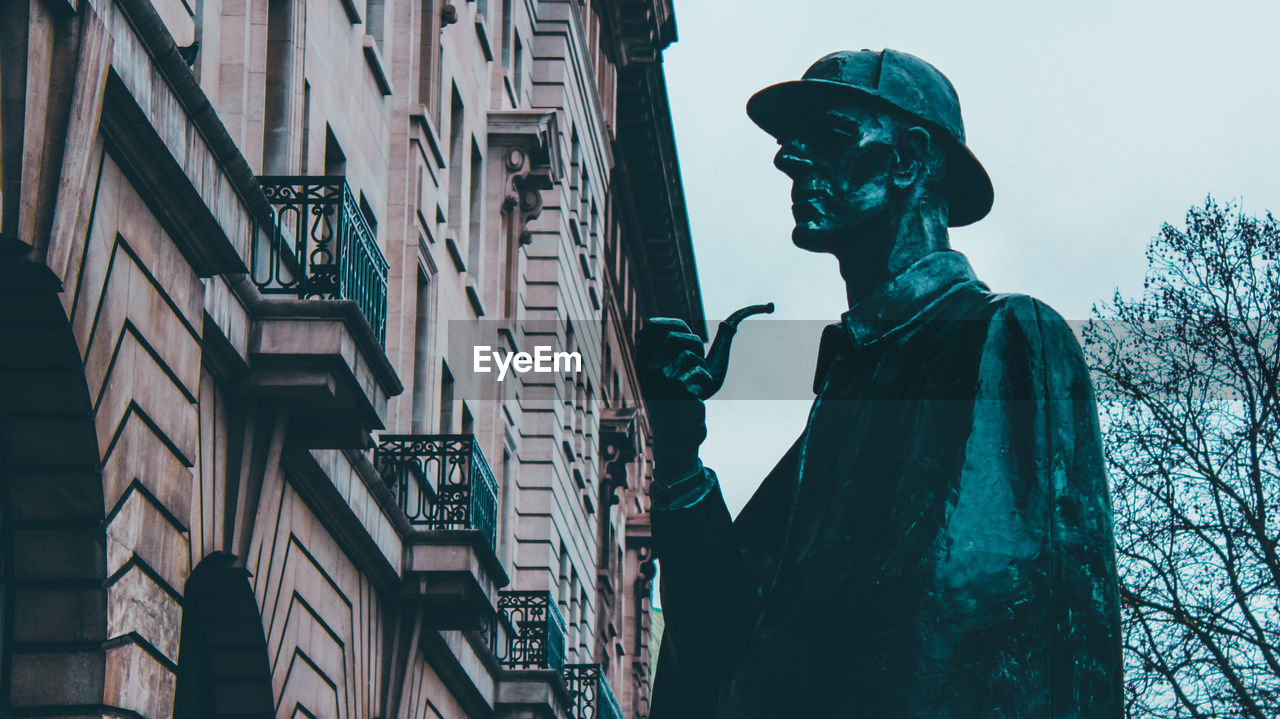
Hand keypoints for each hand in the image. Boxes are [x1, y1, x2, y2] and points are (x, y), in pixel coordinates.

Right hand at [636, 318, 710, 480]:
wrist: (676, 438)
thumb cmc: (676, 403)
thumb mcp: (666, 372)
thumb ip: (674, 347)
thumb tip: (690, 323)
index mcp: (642, 361)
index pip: (652, 326)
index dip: (674, 324)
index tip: (685, 332)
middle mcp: (648, 369)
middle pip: (677, 337)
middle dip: (695, 346)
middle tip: (696, 364)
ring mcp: (662, 379)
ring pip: (691, 355)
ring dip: (701, 367)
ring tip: (693, 384)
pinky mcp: (679, 391)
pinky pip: (702, 372)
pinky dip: (705, 381)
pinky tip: (697, 395)